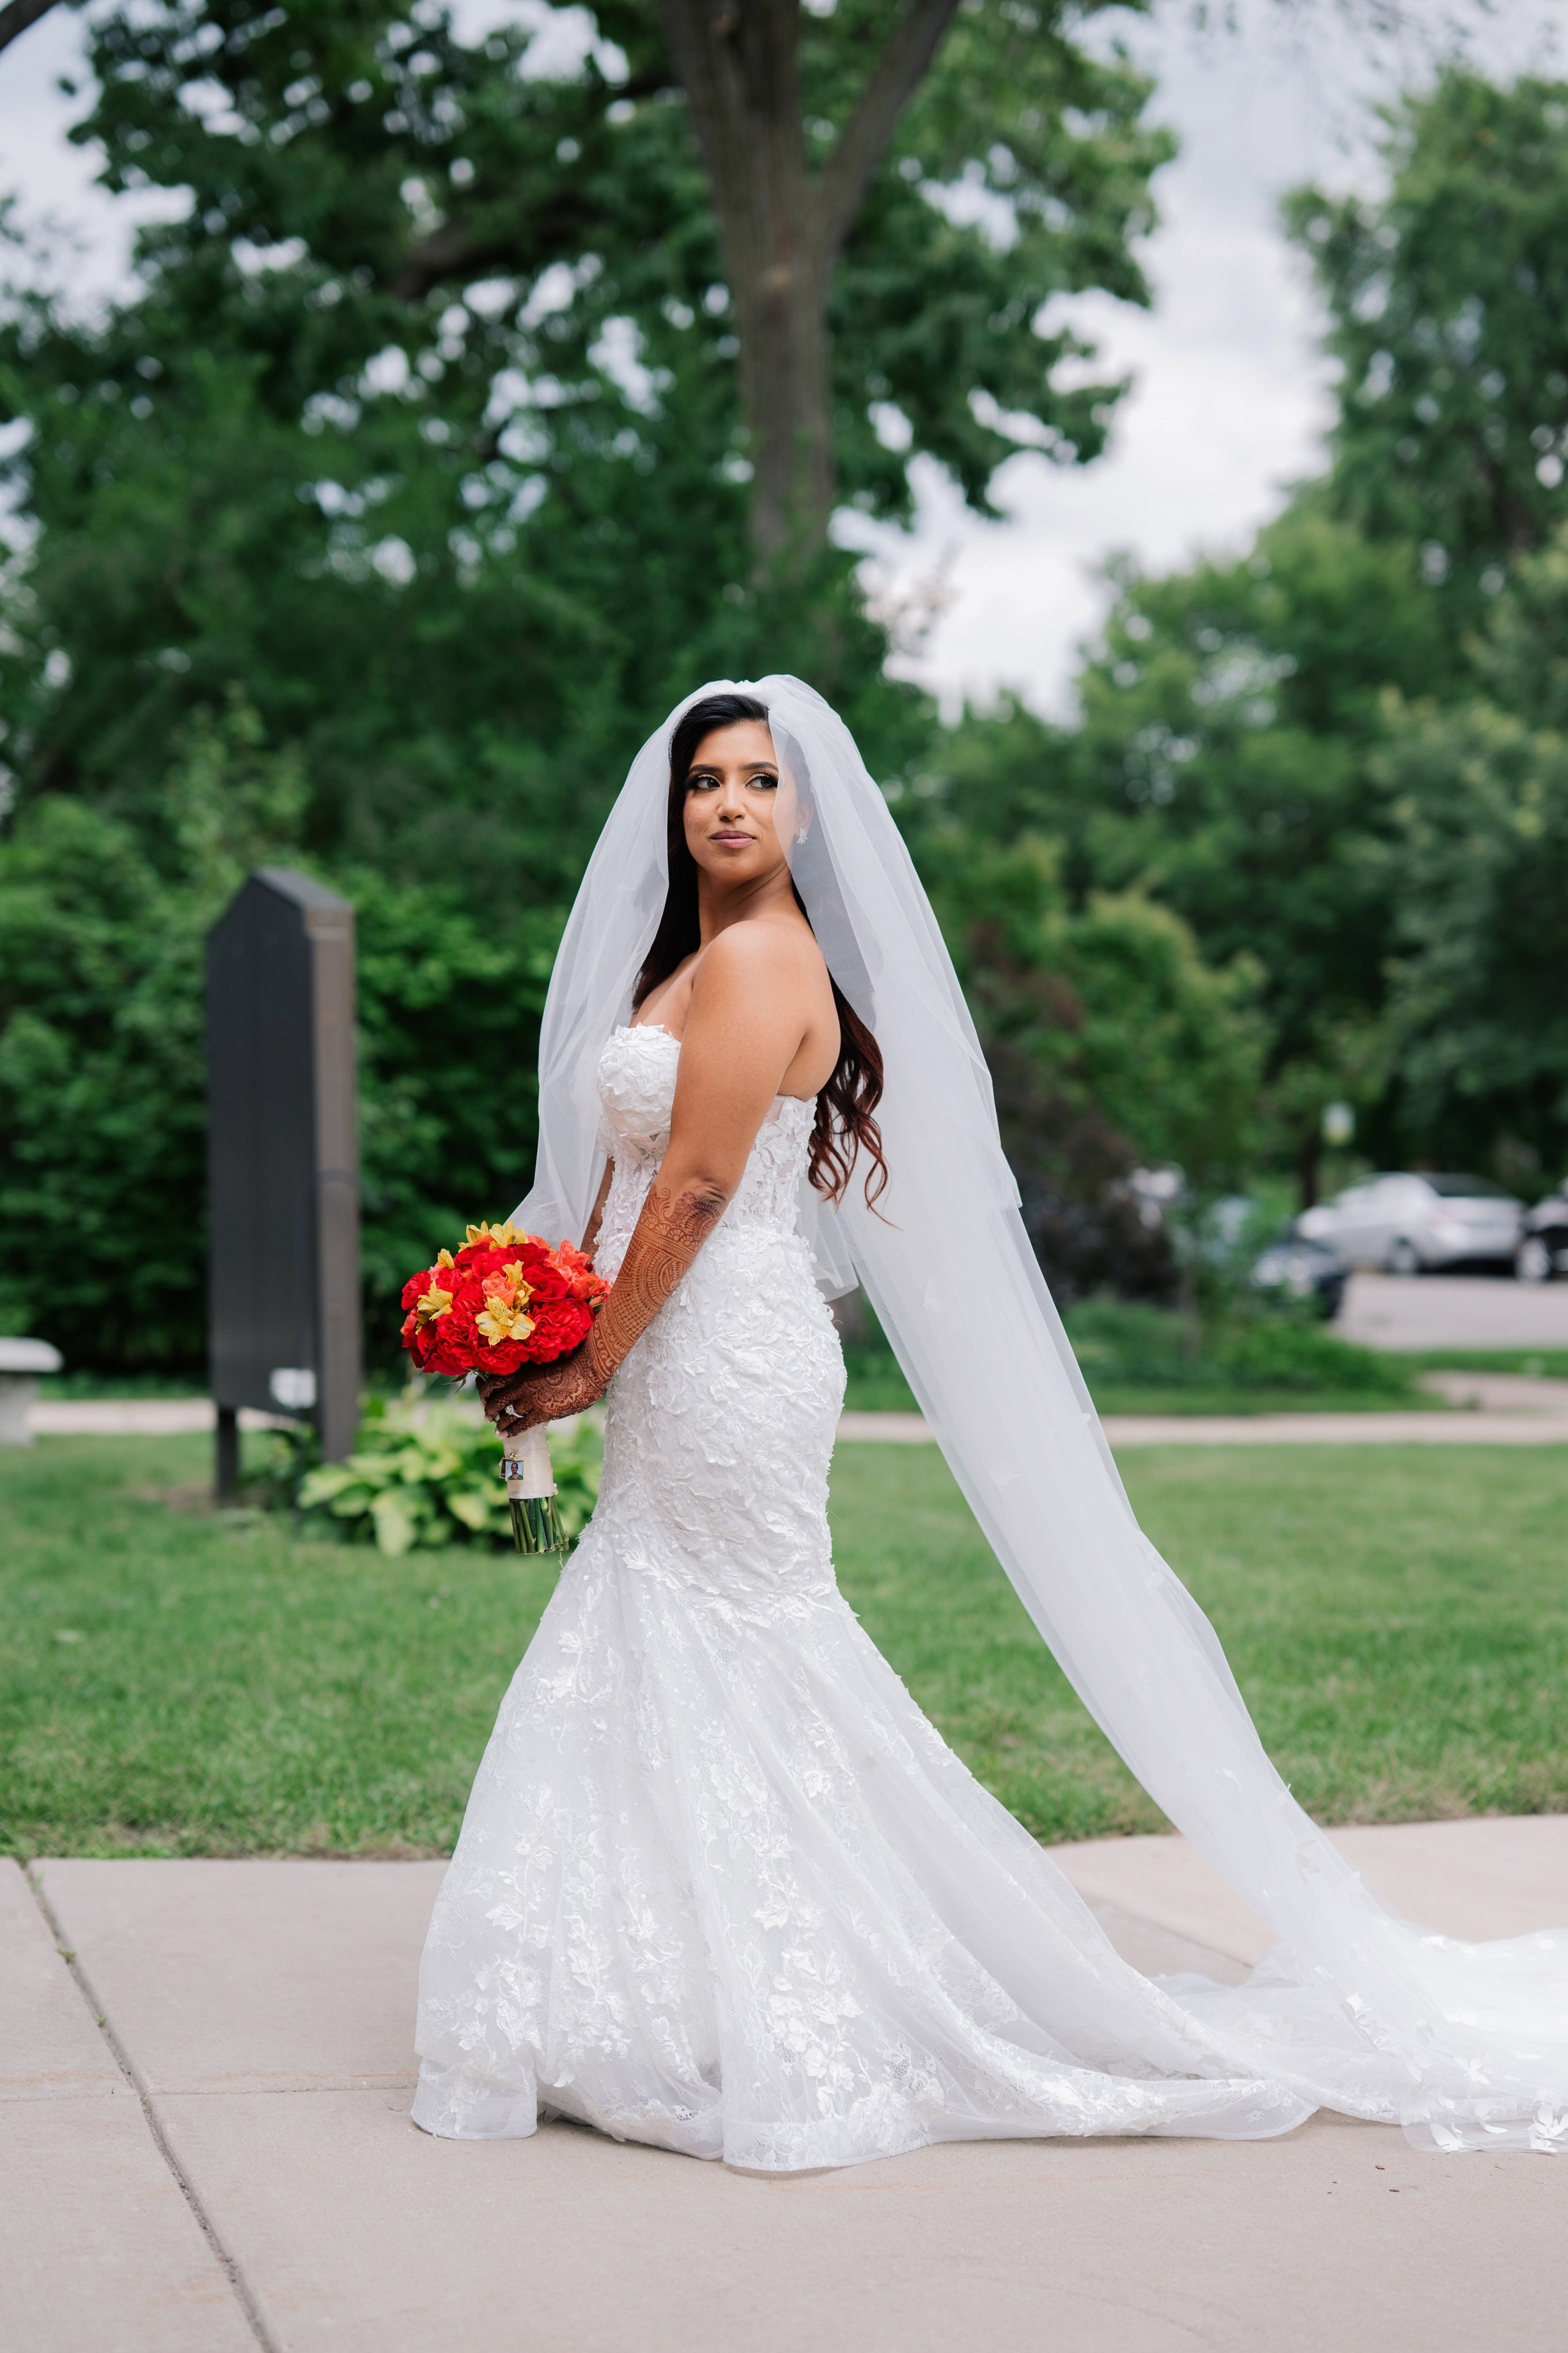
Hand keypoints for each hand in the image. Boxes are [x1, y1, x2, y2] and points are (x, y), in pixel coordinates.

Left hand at [478, 1343, 605, 1437]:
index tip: (482, 1394)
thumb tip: (529, 1379)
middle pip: (497, 1400)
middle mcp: (522, 1386)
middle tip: (487, 1416)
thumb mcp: (545, 1365)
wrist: (586, 1371)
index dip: (484, 1389)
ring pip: (508, 1414)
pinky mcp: (543, 1412)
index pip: (494, 1382)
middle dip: (489, 1409)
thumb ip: (534, 1373)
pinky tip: (506, 1434)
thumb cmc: (570, 1363)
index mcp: (522, 1372)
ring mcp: (532, 1400)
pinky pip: (523, 1424)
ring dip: (500, 1423)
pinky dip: (512, 1430)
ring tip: (497, 1430)